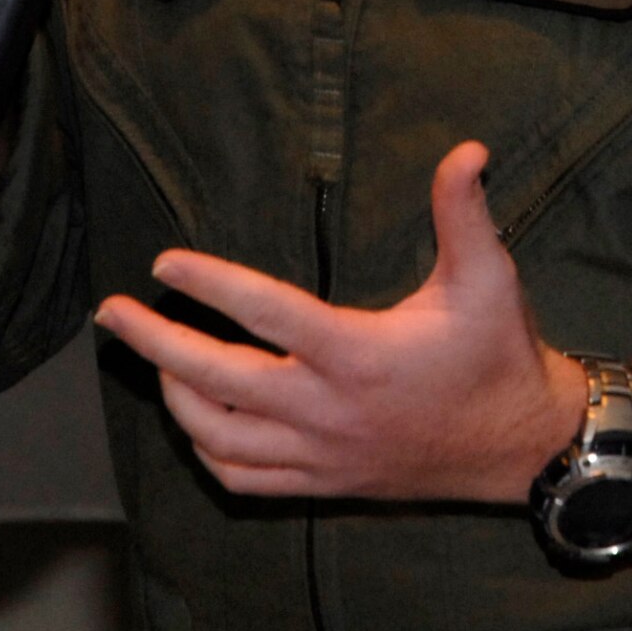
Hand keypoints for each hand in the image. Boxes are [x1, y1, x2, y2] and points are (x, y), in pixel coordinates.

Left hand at [94, 141, 586, 501]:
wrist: (519, 445)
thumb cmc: (498, 353)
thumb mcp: (490, 276)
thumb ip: (465, 211)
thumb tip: (467, 147)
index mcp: (357, 354)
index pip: (264, 313)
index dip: (208, 283)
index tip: (164, 261)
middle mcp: (327, 409)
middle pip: (217, 381)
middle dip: (155, 343)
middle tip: (112, 314)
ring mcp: (321, 453)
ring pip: (219, 437)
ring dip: (174, 396)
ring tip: (151, 355)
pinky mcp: (325, 482)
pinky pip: (244, 480)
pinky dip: (207, 452)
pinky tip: (196, 421)